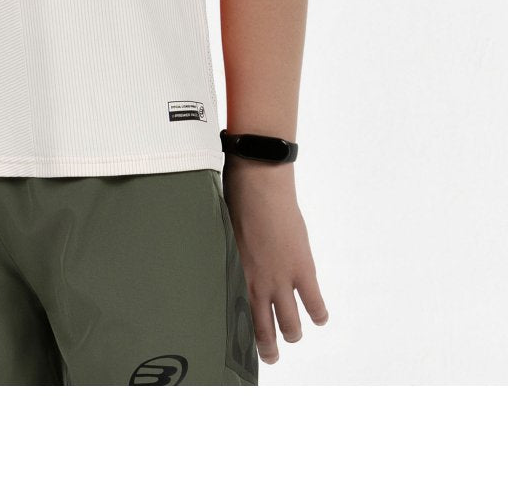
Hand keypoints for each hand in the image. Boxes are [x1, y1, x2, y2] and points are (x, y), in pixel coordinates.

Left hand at [222, 158, 328, 365]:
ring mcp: (281, 279)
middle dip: (268, 346)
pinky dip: (318, 312)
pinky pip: (314, 302)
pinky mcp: (302, 269)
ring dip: (292, 333)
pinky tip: (318, 318)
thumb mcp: (223, 235)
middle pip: (263, 327)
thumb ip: (228, 256)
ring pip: (291, 322)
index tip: (240, 347)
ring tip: (293, 336)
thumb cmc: (235, 202)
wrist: (259, 186)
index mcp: (235, 275)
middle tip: (270, 355)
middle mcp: (257, 284)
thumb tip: (227, 264)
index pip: (237, 316)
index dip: (241, 334)